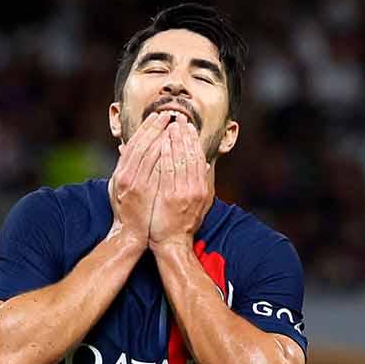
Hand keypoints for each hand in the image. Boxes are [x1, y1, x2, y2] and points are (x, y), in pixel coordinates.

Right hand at [108, 112, 170, 242]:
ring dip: (162, 136)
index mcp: (120, 172)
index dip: (146, 128)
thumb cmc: (127, 213)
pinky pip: (157, 169)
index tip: (158, 116)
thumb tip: (125, 151)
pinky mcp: (145, 192)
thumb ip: (124, 169)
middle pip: (141, 144)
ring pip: (149, 153)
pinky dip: (165, 155)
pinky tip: (175, 144)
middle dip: (155, 127)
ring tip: (174, 124)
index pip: (134, 144)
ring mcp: (134, 183)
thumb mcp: (119, 188)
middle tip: (168, 113)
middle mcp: (125, 175)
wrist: (130, 235)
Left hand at [149, 116, 212, 250]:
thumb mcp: (197, 204)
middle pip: (190, 155)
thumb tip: (203, 166)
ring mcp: (183, 193)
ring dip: (175, 140)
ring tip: (169, 125)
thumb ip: (200, 185)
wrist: (172, 245)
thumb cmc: (181, 225)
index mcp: (202, 189)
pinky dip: (165, 154)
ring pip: (180, 160)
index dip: (193, 141)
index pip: (198, 158)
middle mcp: (195, 189)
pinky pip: (167, 170)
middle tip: (178, 118)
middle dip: (184, 135)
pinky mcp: (169, 197)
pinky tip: (161, 142)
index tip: (188, 127)